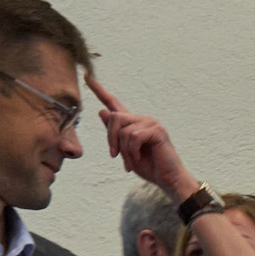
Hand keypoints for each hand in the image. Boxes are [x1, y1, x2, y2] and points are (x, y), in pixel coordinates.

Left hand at [88, 76, 196, 199]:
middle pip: (114, 117)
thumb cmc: (148, 166)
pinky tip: (138, 159)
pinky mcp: (157, 130)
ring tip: (130, 163)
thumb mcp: (125, 151)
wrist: (168, 179)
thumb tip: (102, 111)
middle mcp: (141, 118)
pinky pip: (134, 137)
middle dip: (110, 139)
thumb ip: (114, 133)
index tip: (86, 75)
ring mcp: (150, 122)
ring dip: (124, 151)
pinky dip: (132, 152)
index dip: (99, 90)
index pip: (113, 102)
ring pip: (123, 130)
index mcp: (132, 122)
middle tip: (114, 156)